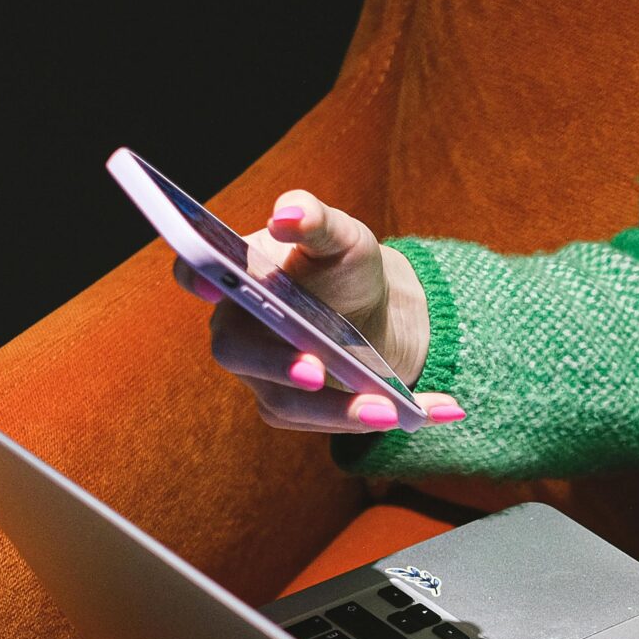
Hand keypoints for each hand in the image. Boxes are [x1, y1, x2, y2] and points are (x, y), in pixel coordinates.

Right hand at [172, 188, 462, 432]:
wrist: (373, 311)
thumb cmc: (343, 267)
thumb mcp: (342, 236)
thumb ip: (317, 219)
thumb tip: (289, 214)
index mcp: (236, 277)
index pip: (196, 273)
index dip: (197, 277)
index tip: (214, 285)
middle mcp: (237, 330)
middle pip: (237, 352)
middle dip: (275, 364)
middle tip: (314, 370)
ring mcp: (261, 375)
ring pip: (288, 402)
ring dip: (342, 409)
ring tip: (393, 409)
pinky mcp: (294, 410)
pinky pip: (332, 423)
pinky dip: (388, 417)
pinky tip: (442, 410)